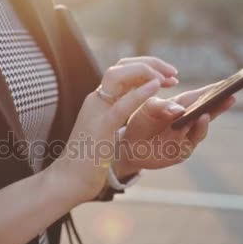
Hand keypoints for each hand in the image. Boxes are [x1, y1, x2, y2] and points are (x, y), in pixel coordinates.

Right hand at [44, 57, 177, 203]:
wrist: (69, 179)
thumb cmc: (89, 159)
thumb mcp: (104, 130)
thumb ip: (116, 115)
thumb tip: (134, 108)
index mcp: (98, 100)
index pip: (121, 70)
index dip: (146, 67)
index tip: (168, 76)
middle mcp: (96, 100)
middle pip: (121, 66)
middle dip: (150, 63)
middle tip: (174, 73)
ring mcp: (97, 111)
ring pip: (118, 75)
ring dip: (145, 71)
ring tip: (168, 78)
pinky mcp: (100, 127)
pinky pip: (121, 105)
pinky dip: (139, 93)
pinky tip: (156, 87)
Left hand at [114, 83, 235, 177]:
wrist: (129, 148)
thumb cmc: (139, 123)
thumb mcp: (146, 110)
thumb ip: (160, 106)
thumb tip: (179, 109)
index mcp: (181, 105)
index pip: (201, 95)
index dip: (216, 90)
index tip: (230, 83)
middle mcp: (188, 120)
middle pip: (208, 110)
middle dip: (220, 103)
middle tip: (232, 94)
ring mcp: (187, 136)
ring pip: (202, 125)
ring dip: (210, 115)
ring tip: (217, 104)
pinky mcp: (183, 150)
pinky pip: (192, 139)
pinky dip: (198, 129)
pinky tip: (202, 118)